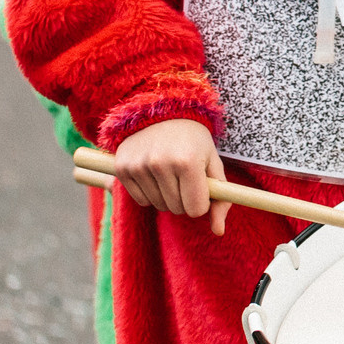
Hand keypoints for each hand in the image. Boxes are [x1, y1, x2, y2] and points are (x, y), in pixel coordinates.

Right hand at [114, 119, 229, 234]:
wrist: (160, 111)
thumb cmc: (193, 140)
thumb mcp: (212, 163)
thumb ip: (221, 198)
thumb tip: (219, 232)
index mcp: (189, 161)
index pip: (196, 209)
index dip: (201, 203)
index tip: (201, 189)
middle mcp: (161, 163)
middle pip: (177, 210)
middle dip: (185, 199)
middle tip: (185, 178)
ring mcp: (139, 166)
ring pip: (158, 206)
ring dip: (167, 197)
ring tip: (170, 173)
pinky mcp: (122, 169)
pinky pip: (140, 200)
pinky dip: (150, 193)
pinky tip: (154, 174)